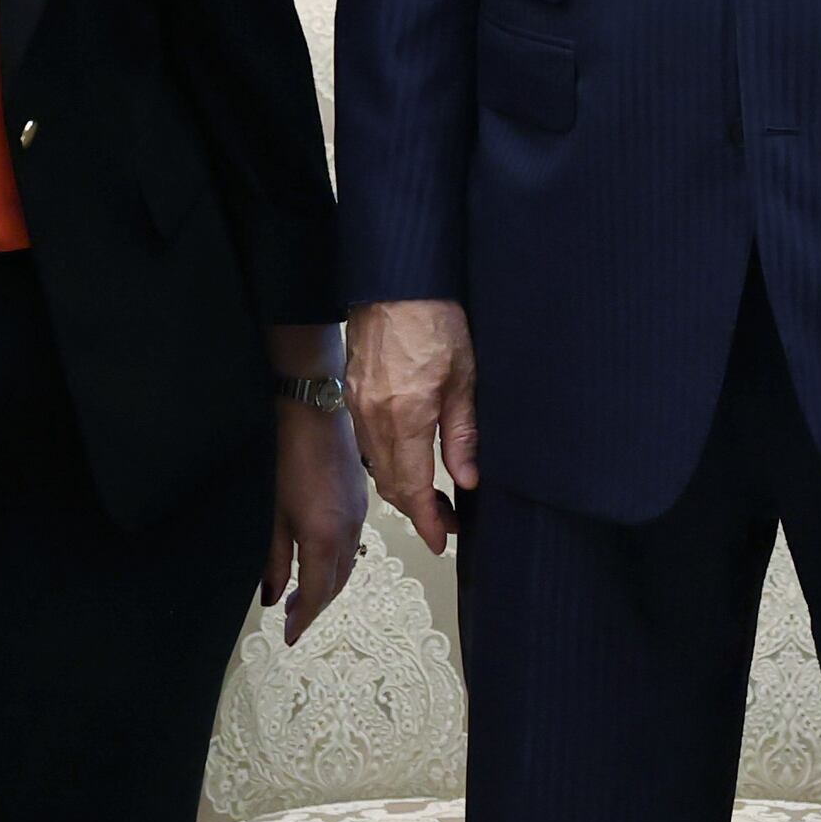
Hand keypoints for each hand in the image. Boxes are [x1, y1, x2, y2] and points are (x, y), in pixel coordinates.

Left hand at [267, 396, 371, 644]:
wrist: (315, 415)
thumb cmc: (287, 463)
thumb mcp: (275, 516)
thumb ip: (276, 560)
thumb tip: (273, 598)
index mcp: (324, 540)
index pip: (318, 593)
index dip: (304, 618)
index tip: (290, 636)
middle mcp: (348, 534)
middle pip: (337, 583)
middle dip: (317, 605)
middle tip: (295, 619)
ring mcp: (360, 517)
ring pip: (348, 565)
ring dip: (328, 585)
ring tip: (305, 595)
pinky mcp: (363, 503)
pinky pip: (353, 545)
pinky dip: (338, 563)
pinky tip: (321, 560)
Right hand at [353, 298, 476, 553]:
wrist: (394, 282)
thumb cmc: (435, 319)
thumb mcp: (464, 377)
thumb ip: (462, 434)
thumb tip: (467, 480)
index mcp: (405, 418)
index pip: (412, 488)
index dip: (427, 521)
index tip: (440, 540)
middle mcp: (374, 420)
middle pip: (391, 485)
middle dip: (417, 511)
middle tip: (445, 523)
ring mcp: (358, 408)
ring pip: (377, 467)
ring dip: (403, 489)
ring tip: (434, 497)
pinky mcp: (353, 395)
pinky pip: (368, 445)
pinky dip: (388, 463)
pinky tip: (410, 461)